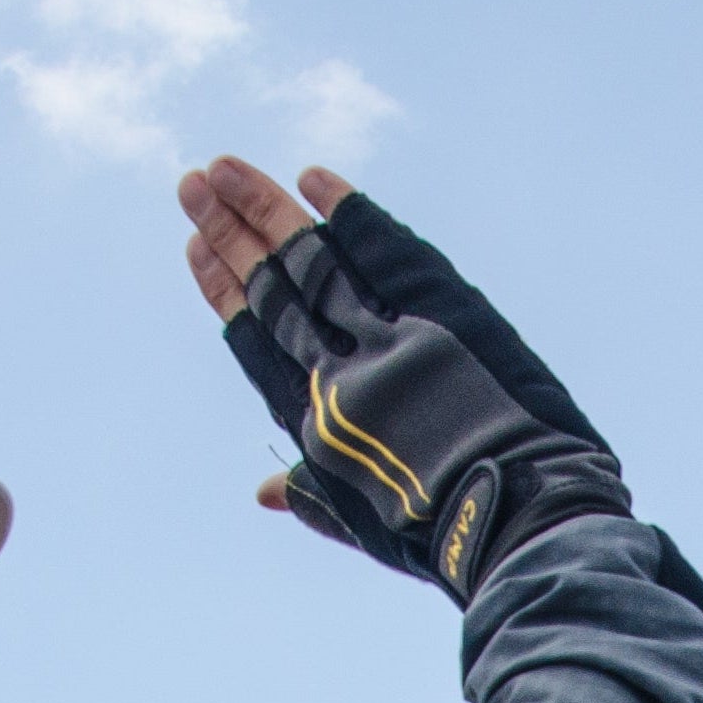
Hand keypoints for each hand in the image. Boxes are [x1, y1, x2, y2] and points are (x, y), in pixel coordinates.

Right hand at [176, 157, 629, 600]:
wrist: (511, 517)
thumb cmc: (440, 535)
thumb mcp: (364, 524)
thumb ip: (311, 498)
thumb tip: (261, 493)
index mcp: (313, 419)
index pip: (254, 336)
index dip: (222, 287)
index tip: (193, 245)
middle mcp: (335, 368)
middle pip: (271, 285)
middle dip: (226, 231)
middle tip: (191, 182)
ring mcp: (383, 334)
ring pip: (312, 258)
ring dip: (264, 208)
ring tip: (222, 168)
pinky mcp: (437, 311)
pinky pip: (385, 249)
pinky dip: (348, 212)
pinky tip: (313, 178)